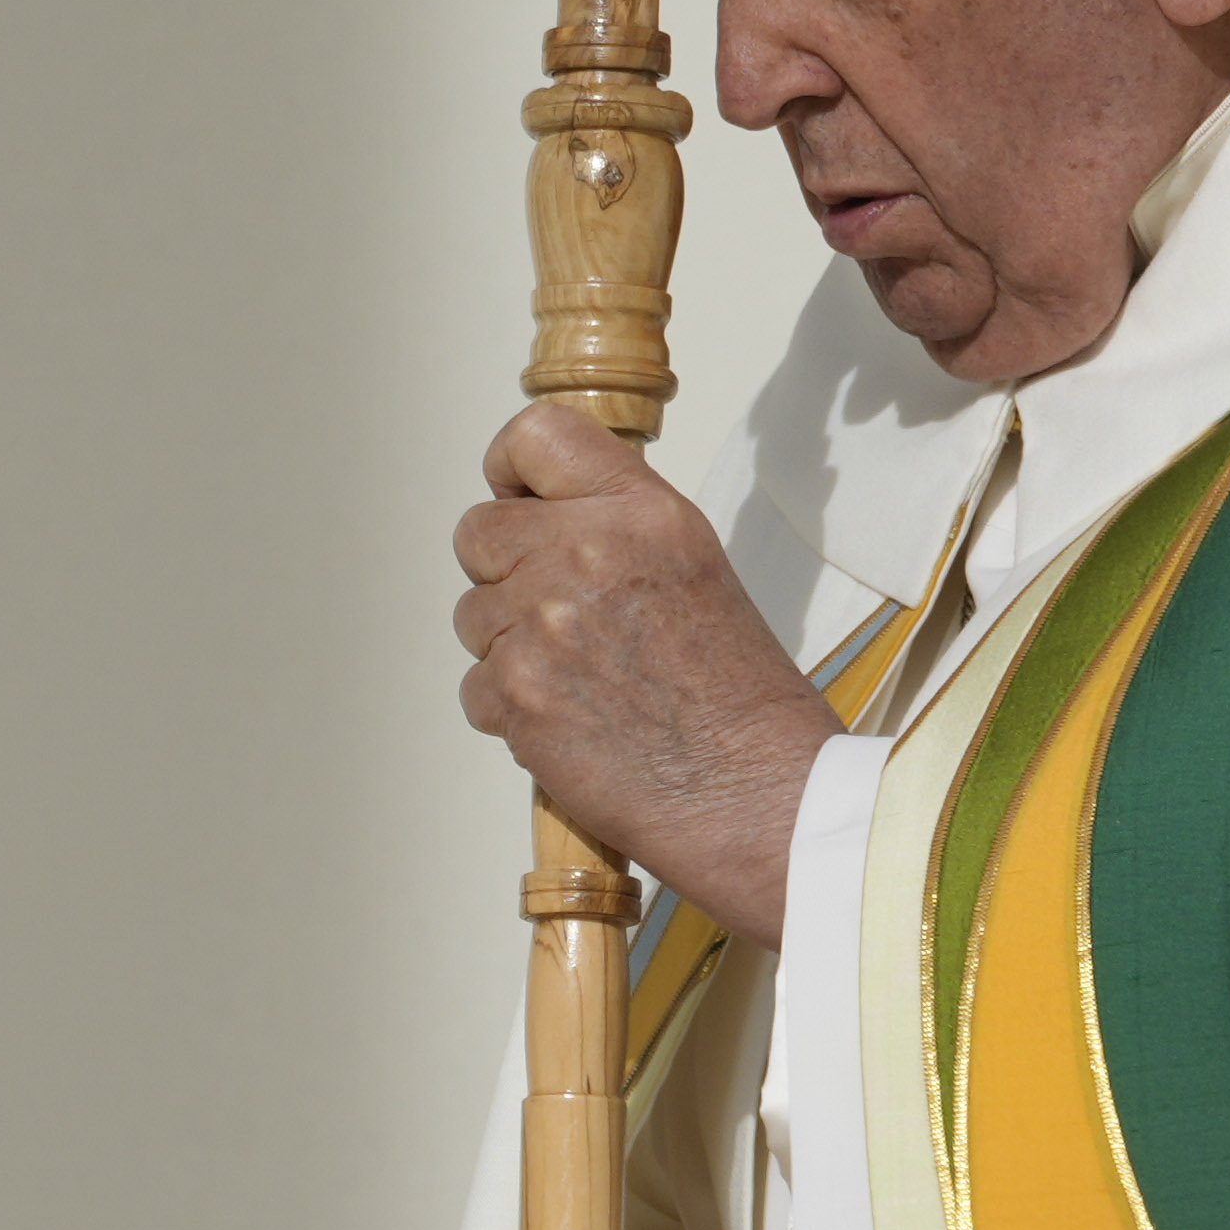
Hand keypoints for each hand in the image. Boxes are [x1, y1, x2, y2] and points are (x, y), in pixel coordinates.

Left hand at [454, 402, 839, 944]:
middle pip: (478, 530)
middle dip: (504, 570)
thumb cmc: (740, 696)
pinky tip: (572, 720)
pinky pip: (475, 684)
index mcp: (640, 511)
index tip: (519, 498)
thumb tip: (542, 511)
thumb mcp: (693, 563)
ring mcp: (543, 624)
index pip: (535, 436)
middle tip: (558, 611)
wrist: (757, 793)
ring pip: (472, 613)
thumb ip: (616, 524)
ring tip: (582, 677)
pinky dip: (510, 708)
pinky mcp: (516, 695)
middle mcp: (585, 553)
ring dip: (509, 645)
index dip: (510, 469)